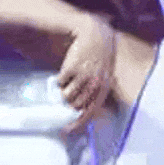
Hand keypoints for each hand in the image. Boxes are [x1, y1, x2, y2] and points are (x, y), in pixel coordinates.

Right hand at [58, 15, 115, 134]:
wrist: (95, 34)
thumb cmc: (99, 56)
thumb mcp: (102, 74)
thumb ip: (95, 91)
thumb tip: (80, 109)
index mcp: (104, 87)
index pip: (90, 111)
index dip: (79, 122)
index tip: (68, 130)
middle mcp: (94, 83)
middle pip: (76, 105)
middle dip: (68, 106)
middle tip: (64, 102)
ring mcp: (83, 75)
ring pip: (66, 96)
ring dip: (63, 93)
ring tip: (65, 85)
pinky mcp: (71, 68)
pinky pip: (60, 82)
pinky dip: (60, 81)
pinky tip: (64, 74)